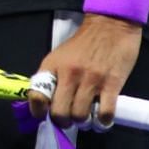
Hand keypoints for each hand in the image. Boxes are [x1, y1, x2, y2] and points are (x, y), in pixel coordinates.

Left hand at [25, 15, 140, 129]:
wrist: (110, 25)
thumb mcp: (60, 56)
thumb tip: (47, 103)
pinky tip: (102, 118)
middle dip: (63, 122)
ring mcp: (91, 80)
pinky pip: (104, 113)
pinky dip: (102, 121)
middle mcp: (69, 74)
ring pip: (80, 116)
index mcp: (52, 66)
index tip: (44, 116)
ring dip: (83, 122)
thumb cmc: (84, 43)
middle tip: (69, 120)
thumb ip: (54, 77)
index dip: (38, 111)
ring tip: (87, 117)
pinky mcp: (112, 84)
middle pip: (59, 113)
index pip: (37, 96)